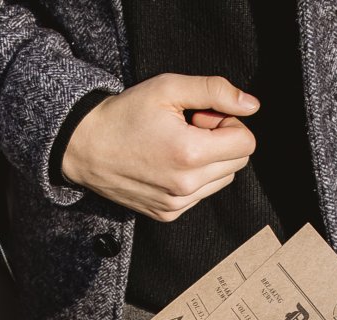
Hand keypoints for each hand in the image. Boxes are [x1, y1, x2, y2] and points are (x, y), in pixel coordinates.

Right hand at [63, 75, 257, 221]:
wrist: (85, 147)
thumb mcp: (168, 88)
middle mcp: (186, 185)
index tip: (202, 117)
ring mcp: (176, 204)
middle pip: (238, 163)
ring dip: (210, 162)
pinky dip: (193, 178)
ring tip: (176, 147)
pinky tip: (166, 164)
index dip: (229, 124)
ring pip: (223, 180)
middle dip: (222, 142)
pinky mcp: (167, 214)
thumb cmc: (124, 114)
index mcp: (189, 154)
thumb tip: (252, 105)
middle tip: (189, 129)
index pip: (246, 143)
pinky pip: (201, 195)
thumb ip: (215, 91)